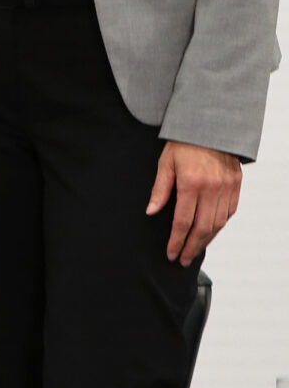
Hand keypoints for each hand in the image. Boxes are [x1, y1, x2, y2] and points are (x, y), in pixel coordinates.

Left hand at [151, 140, 241, 265]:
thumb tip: (152, 211)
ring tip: (194, 250)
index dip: (177, 241)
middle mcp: (212, 189)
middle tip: (182, 260)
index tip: (170, 253)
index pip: (183, 222)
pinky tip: (210, 232)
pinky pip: (230, 212)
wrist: (211, 127)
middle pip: (203, 228)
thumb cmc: (183, 143)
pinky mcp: (236, 185)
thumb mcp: (165, 163)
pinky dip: (220, 225)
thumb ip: (160, 189)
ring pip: (218, 223)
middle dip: (191, 247)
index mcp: (192, 184)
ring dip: (206, 240)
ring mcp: (227, 188)